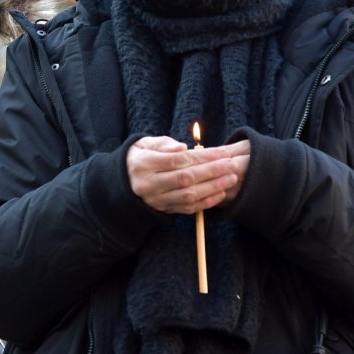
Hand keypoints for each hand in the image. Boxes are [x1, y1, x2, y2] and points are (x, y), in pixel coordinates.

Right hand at [126, 136, 246, 213]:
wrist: (122, 182)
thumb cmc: (139, 157)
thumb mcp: (144, 144)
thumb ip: (163, 144)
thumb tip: (183, 148)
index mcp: (144, 164)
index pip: (177, 160)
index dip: (202, 156)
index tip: (222, 152)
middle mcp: (149, 184)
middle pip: (185, 178)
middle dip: (212, 171)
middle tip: (232, 165)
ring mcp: (156, 200)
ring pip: (188, 196)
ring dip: (213, 188)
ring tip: (231, 178)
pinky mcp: (163, 210)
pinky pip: (187, 209)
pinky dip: (205, 202)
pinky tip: (220, 193)